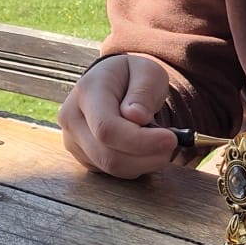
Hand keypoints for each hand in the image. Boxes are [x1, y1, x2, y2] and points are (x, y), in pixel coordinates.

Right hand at [58, 54, 181, 178]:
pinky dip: (136, 165)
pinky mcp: (83, 157)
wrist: (113, 83)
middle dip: (148, 155)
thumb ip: (144, 91)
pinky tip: (143, 148)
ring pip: (112, 168)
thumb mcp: (147, 71)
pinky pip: (112, 173)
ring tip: (159, 142)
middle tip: (173, 142)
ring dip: (145, 162)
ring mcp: (73, 140)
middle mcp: (72, 118)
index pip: (107, 128)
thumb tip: (136, 117)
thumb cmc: (132, 76)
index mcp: (87, 91)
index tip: (171, 139)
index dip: (141, 141)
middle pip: (109, 156)